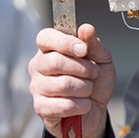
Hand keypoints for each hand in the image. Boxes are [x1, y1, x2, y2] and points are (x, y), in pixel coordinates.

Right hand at [29, 23, 115, 137]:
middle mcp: (38, 66)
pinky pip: (64, 105)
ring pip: (62, 85)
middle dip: (83, 69)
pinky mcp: (41, 108)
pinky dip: (81, 105)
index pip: (46, 37)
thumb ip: (93, 43)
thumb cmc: (95, 81)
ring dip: (85, 88)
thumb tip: (86, 28)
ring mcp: (37, 87)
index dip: (65, 42)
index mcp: (50, 48)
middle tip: (93, 73)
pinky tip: (83, 104)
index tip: (83, 50)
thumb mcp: (101, 59)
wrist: (96, 110)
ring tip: (88, 89)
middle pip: (55, 62)